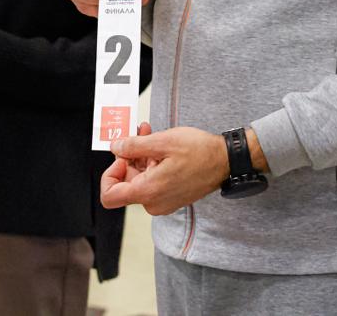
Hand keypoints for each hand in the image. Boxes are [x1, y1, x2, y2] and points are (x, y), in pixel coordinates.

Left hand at [100, 126, 228, 215]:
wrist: (226, 161)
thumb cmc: (200, 152)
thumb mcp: (162, 142)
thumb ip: (133, 146)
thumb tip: (115, 148)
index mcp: (148, 191)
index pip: (109, 196)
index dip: (109, 174)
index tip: (121, 156)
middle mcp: (153, 202)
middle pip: (125, 184)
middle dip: (128, 157)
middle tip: (137, 134)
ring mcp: (162, 202)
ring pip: (139, 181)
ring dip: (140, 157)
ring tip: (149, 135)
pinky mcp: (170, 197)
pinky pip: (152, 183)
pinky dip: (152, 164)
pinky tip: (160, 147)